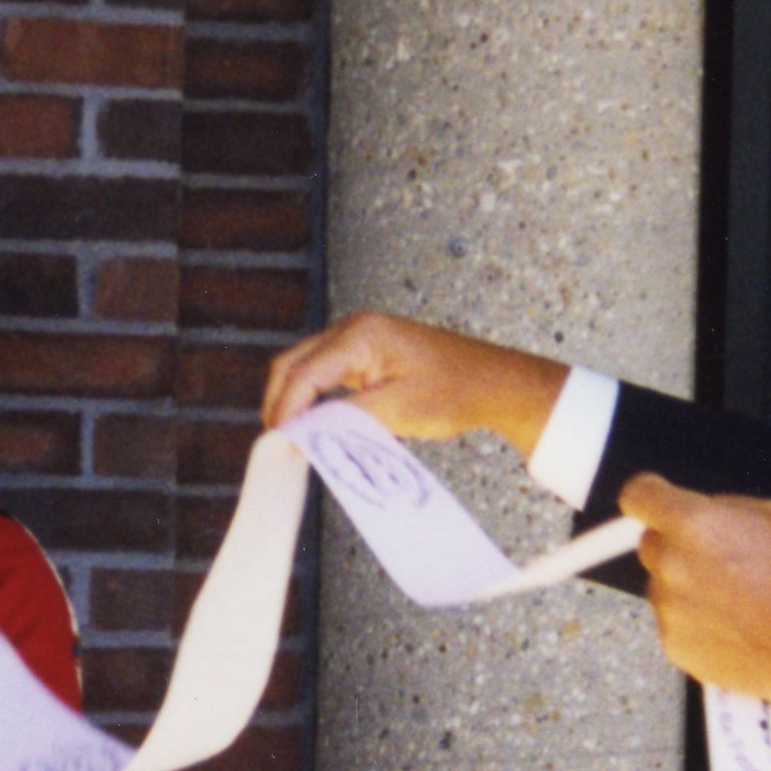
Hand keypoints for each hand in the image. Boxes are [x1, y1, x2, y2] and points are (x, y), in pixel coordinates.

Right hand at [259, 312, 567, 445]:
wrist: (493, 383)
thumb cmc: (456, 391)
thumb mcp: (396, 410)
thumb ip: (344, 419)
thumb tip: (304, 433)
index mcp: (360, 335)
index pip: (303, 373)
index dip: (285, 410)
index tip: (276, 442)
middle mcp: (354, 329)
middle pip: (294, 364)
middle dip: (280, 402)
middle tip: (277, 442)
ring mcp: (359, 338)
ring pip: (305, 367)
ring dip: (295, 399)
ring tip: (292, 436)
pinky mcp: (366, 353)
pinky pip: (325, 371)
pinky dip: (313, 395)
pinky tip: (315, 421)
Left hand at [616, 474, 770, 707]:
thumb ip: (723, 508)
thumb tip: (700, 511)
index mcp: (692, 524)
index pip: (637, 496)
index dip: (648, 496)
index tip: (654, 501)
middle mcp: (671, 565)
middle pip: (651, 544)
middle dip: (677, 547)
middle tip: (719, 560)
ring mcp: (669, 609)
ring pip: (662, 587)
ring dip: (686, 587)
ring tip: (735, 599)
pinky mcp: (674, 646)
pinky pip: (673, 623)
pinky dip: (694, 623)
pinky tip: (732, 625)